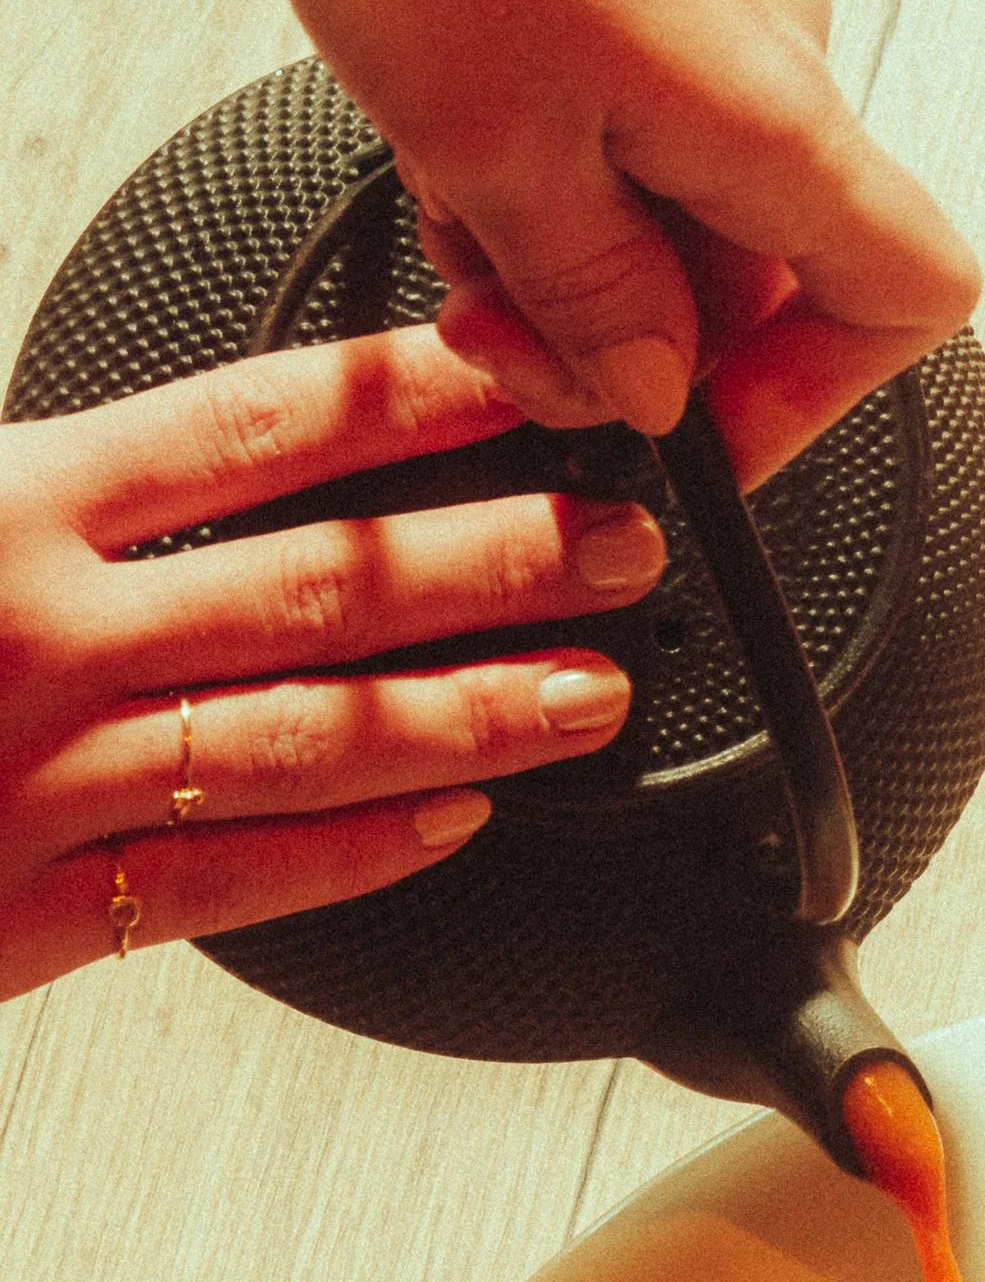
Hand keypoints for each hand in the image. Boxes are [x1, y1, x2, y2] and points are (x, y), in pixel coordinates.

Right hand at [0, 323, 661, 997]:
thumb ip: (41, 475)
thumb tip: (159, 429)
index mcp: (0, 505)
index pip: (249, 428)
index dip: (412, 398)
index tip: (528, 373)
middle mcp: (38, 637)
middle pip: (321, 584)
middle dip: (499, 560)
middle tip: (624, 542)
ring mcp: (43, 776)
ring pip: (307, 737)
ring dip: (470, 712)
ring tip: (592, 689)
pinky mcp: (30, 908)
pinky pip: (225, 883)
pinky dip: (350, 856)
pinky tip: (454, 826)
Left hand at [265, 0, 982, 486]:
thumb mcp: (494, 160)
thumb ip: (596, 305)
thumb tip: (660, 393)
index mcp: (773, 118)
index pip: (908, 295)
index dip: (817, 395)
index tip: (703, 428)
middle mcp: (781, 57)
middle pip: (762, 274)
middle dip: (625, 335)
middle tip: (501, 335)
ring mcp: (727, 10)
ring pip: (684, 204)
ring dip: (569, 252)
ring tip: (455, 211)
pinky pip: (644, 121)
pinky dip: (559, 165)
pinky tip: (464, 139)